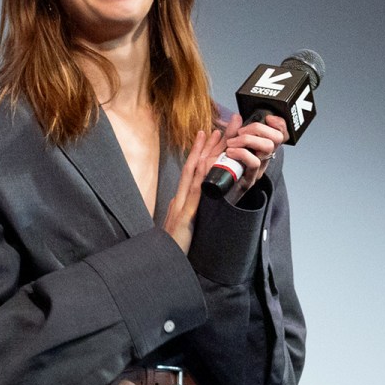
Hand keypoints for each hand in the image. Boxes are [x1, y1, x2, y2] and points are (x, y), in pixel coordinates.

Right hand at [161, 129, 224, 253]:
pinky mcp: (186, 215)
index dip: (202, 150)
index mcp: (181, 198)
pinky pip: (196, 192)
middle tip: (222, 124)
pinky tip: (210, 164)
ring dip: (207, 152)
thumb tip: (177, 200)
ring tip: (218, 134)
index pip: (193, 168)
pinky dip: (203, 176)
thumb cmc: (172, 245)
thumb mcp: (177, 223)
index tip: (210, 132)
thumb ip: (177, 209)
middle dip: (209, 144)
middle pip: (196, 164)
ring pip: (195, 172)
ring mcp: (183, 203)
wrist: (163, 261)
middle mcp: (181, 196)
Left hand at [221, 112, 287, 197]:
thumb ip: (231, 132)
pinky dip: (241, 153)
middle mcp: (263, 159)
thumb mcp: (224, 147)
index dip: (279, 123)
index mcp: (259, 149)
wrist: (212, 196)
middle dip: (258, 128)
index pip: (280, 134)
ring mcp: (258, 169)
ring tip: (232, 143)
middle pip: (276, 138)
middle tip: (241, 132)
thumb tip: (237, 117)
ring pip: (267, 147)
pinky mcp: (250, 179)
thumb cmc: (219, 171)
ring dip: (248, 139)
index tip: (267, 117)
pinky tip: (230, 153)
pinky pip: (254, 162)